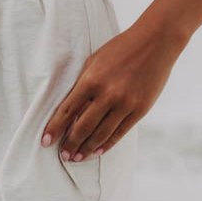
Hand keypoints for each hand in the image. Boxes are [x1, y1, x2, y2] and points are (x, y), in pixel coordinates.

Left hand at [41, 21, 184, 160]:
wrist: (155, 42)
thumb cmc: (120, 49)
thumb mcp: (94, 61)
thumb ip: (83, 84)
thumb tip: (71, 111)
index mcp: (91, 79)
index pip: (66, 110)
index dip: (54, 128)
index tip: (45, 142)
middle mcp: (107, 94)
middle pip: (82, 127)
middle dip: (70, 144)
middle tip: (63, 155)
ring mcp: (125, 104)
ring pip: (101, 134)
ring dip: (87, 148)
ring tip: (77, 158)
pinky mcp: (140, 109)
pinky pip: (120, 132)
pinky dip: (107, 144)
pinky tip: (98, 151)